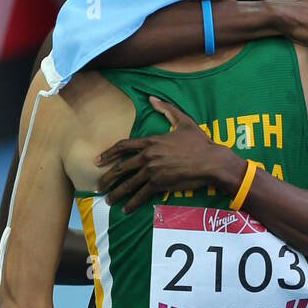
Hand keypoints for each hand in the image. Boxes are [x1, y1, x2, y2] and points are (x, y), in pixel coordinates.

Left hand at [95, 97, 237, 212]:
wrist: (210, 161)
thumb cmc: (199, 142)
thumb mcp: (184, 121)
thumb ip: (167, 110)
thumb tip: (152, 98)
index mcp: (151, 141)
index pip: (123, 146)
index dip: (108, 154)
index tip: (97, 160)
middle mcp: (147, 156)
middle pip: (120, 167)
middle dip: (107, 178)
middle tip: (99, 185)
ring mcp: (152, 171)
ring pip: (128, 184)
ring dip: (116, 193)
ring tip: (108, 200)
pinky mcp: (159, 184)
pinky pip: (141, 195)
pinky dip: (132, 203)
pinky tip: (125, 209)